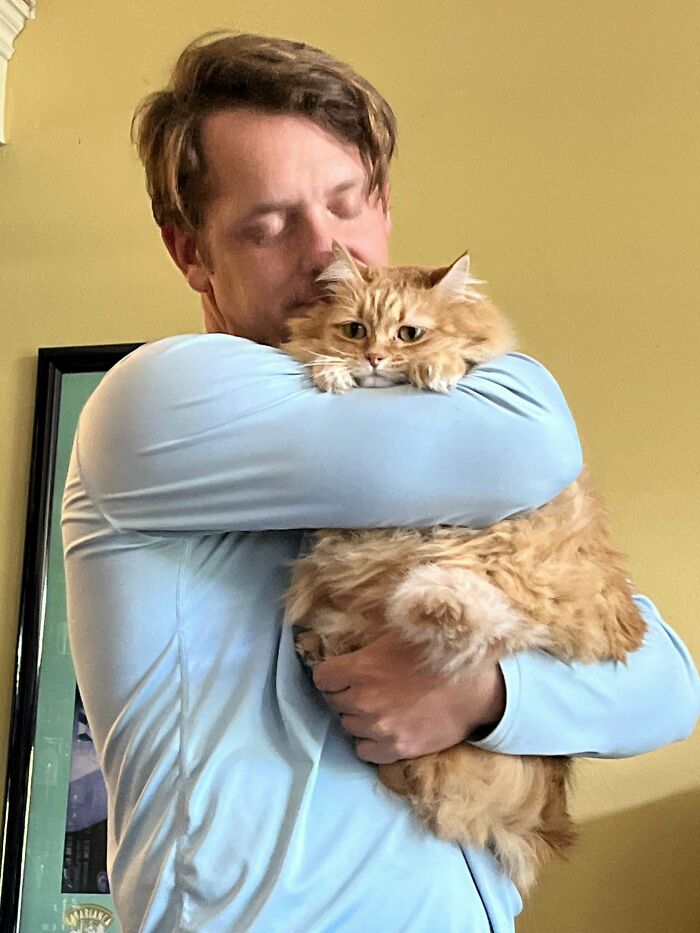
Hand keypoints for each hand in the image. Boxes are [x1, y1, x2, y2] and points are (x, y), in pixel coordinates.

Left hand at [312, 630, 505, 763]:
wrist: (475, 689)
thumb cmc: (438, 654)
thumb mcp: (398, 636)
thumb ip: (368, 645)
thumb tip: (347, 640)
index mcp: (361, 668)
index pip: (322, 677)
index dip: (332, 674)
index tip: (343, 673)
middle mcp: (364, 701)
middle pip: (334, 702)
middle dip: (346, 694)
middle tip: (366, 688)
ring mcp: (379, 728)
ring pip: (349, 726)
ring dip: (359, 717)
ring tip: (380, 707)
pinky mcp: (396, 749)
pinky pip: (364, 750)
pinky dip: (370, 741)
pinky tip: (384, 729)